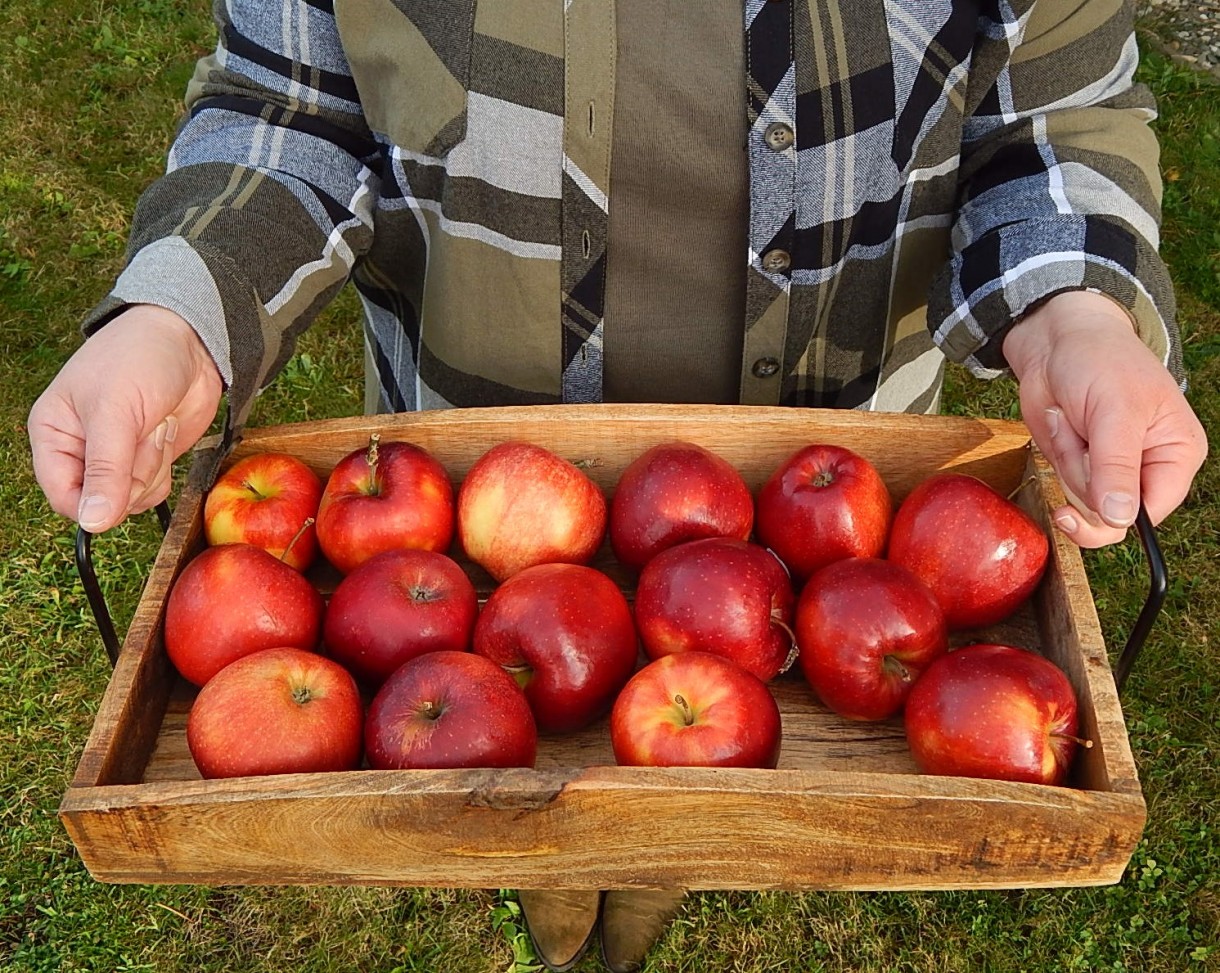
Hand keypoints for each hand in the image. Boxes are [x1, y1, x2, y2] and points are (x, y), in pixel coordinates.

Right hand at [29, 305, 223, 531]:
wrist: (190, 340)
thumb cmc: (138, 358)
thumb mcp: (115, 412)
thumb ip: (106, 470)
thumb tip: (93, 521)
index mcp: (53, 434)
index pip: (61, 494)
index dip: (90, 505)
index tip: (119, 496)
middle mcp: (81, 450)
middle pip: (102, 501)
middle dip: (131, 475)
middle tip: (142, 433)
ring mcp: (118, 456)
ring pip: (133, 497)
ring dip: (152, 467)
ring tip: (153, 424)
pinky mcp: (148, 458)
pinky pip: (156, 488)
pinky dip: (166, 466)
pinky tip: (165, 430)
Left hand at [1003, 290, 1206, 547]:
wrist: (1056, 341)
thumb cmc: (1100, 361)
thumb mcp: (1116, 411)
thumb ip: (1117, 466)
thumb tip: (1121, 518)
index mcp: (1176, 454)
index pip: (1153, 510)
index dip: (1118, 516)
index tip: (1083, 503)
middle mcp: (1146, 468)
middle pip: (1112, 517)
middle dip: (1084, 479)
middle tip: (1078, 438)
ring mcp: (1108, 469)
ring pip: (1082, 501)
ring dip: (1067, 461)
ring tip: (1072, 419)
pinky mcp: (1078, 465)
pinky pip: (1060, 484)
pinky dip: (1055, 455)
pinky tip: (1060, 424)